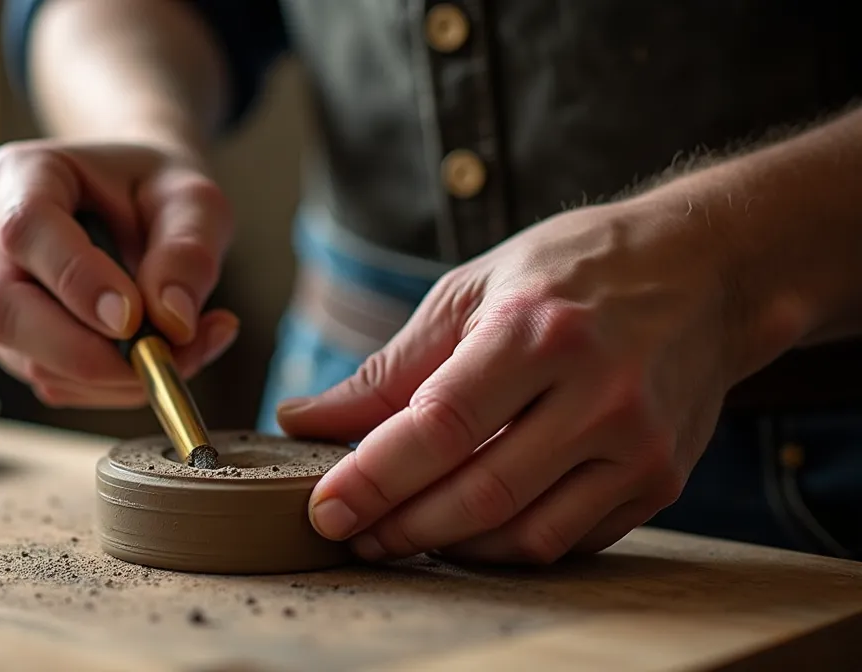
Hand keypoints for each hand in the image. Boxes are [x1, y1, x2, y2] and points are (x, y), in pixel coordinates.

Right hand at [0, 140, 239, 407]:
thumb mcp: (194, 200)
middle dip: (83, 352)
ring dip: (111, 376)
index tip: (134, 319)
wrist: (142, 203)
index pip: (26, 228)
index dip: (76, 280)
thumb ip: (189, 251)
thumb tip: (173, 321)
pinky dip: (114, 386)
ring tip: (184, 349)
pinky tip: (161, 358)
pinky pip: (53, 382)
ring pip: (25, 359)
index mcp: (22, 175)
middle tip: (160, 358)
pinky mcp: (15, 341)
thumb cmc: (160, 192)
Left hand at [277, 198, 742, 563]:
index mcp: (537, 331)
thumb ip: (389, 368)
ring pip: (525, 533)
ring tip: (400, 532)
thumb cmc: (574, 269)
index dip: (374, 478)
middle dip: (399, 525)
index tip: (325, 509)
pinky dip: (506, 545)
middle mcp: (597, 393)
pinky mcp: (662, 479)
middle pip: (479, 493)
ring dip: (449, 545)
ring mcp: (638, 443)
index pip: (440, 426)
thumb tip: (304, 419)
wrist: (707, 271)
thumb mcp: (471, 292)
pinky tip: (468, 528)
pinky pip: (569, 539)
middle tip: (351, 531)